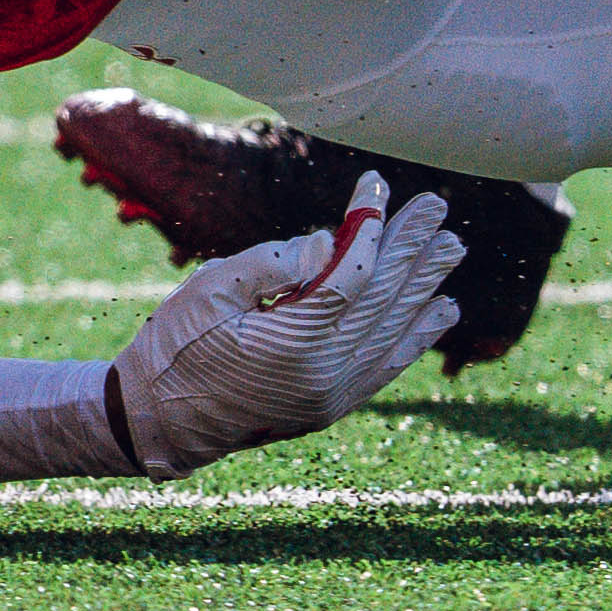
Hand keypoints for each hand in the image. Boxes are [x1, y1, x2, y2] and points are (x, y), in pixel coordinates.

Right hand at [107, 169, 461, 475]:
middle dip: (412, 249)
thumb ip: (271, 262)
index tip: (375, 185)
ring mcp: (332, 396)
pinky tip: (441, 311)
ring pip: (393, 332)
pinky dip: (417, 336)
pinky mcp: (332, 407)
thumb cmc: (174, 348)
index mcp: (292, 344)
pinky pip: (387, 366)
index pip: (350, 274)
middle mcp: (324, 375)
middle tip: (438, 208)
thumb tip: (331, 243)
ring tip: (451, 247)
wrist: (160, 425)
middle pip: (382, 301)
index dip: (368, 227)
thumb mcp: (208, 290)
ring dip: (425, 286)